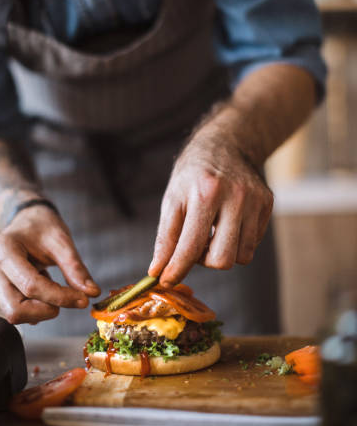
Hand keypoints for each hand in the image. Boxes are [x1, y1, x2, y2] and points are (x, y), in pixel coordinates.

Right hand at [0, 205, 99, 324]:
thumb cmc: (42, 226)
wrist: (28, 220)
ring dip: (42, 310)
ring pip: (15, 314)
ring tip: (55, 285)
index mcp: (3, 250)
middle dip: (46, 310)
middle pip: (15, 308)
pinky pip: (18, 311)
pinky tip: (46, 287)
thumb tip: (92, 292)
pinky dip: (37, 308)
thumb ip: (75, 267)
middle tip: (70, 299)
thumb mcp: (62, 240)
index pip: (30, 285)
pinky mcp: (0, 291)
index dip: (59, 296)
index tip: (83, 299)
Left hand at [148, 132, 272, 285]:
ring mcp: (256, 201)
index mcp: (206, 193)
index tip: (166, 280)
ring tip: (210, 232)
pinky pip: (253, 244)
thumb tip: (157, 272)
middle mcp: (236, 197)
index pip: (191, 246)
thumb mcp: (172, 200)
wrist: (224, 146)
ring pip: (241, 256)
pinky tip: (227, 223)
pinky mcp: (268, 204)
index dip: (176, 269)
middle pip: (222, 260)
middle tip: (194, 245)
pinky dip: (237, 242)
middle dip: (204, 261)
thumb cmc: (192, 175)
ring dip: (222, 252)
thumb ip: (165, 238)